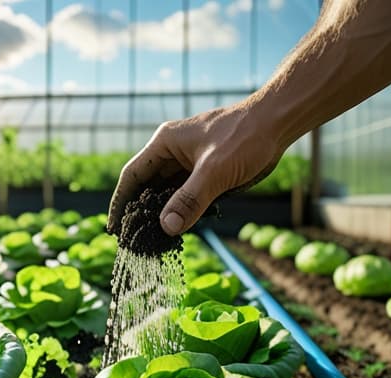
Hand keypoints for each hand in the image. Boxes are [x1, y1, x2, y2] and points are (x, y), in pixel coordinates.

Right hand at [107, 103, 284, 236]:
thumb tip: (166, 227)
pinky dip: (182, 212)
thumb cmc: (244, 137)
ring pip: (168, 193)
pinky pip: (187, 195)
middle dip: (140, 213)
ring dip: (162, 214)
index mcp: (164, 144)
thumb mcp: (214, 171)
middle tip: (133, 242)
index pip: (133, 176)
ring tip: (153, 241)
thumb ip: (189, 200)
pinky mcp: (207, 172)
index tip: (113, 228)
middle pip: (147, 187)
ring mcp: (190, 163)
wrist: (277, 123)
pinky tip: (179, 230)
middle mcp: (172, 153)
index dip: (120, 202)